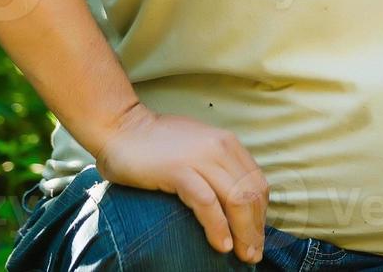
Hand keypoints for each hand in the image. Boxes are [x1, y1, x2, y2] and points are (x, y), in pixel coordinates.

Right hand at [95, 103, 269, 262]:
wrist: (120, 128)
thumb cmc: (155, 145)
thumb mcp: (197, 150)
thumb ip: (215, 168)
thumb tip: (230, 200)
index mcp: (228, 145)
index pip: (257, 183)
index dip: (261, 214)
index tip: (257, 236)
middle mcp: (221, 148)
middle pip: (252, 194)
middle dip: (256, 228)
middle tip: (254, 254)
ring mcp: (201, 158)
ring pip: (236, 199)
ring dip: (244, 232)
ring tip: (244, 255)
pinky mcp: (178, 170)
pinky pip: (206, 202)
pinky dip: (218, 226)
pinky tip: (222, 244)